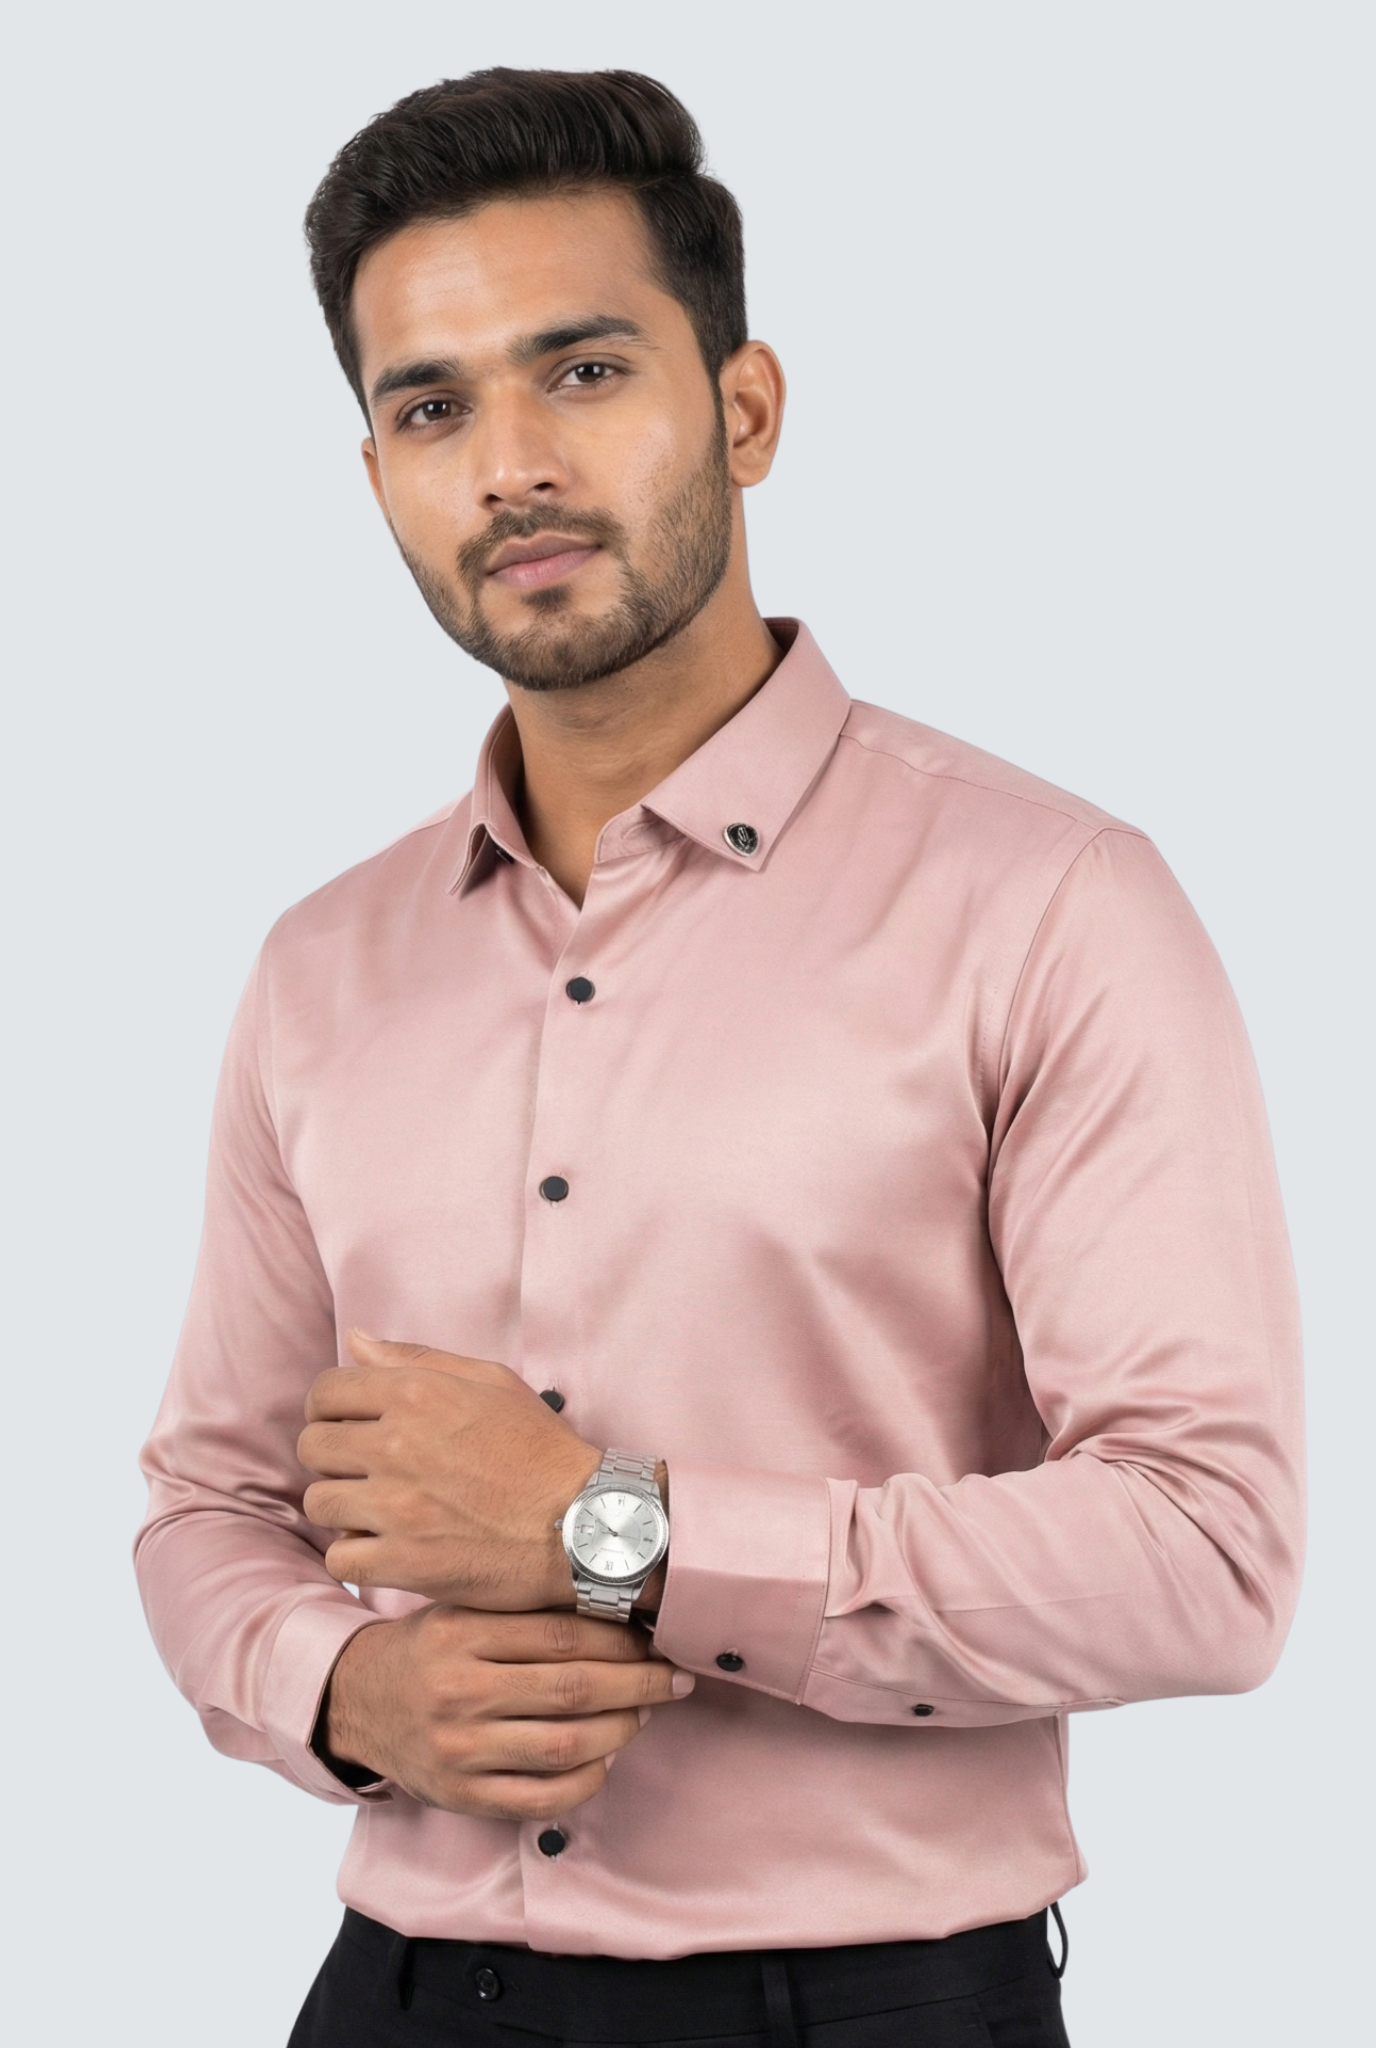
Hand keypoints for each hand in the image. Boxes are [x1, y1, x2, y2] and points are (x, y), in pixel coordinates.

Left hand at [299, 1331, 601, 1606]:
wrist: (584, 1524)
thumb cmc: (541, 1451)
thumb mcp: (492, 1382)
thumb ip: (417, 1358)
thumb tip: (357, 1340)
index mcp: (417, 1393)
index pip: (325, 1391)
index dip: (329, 1409)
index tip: (348, 1425)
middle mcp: (397, 1445)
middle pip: (312, 1446)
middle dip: (332, 1456)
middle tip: (364, 1471)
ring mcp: (397, 1507)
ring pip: (319, 1502)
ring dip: (342, 1507)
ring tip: (376, 1511)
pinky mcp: (403, 1561)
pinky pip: (339, 1558)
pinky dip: (356, 1556)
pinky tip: (385, 1548)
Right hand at [320, 1606, 693, 1818]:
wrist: (357, 1701)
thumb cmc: (428, 1648)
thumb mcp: (463, 1609)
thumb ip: (527, 1611)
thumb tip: (622, 1613)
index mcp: (461, 1633)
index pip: (563, 1635)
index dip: (623, 1640)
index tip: (659, 1640)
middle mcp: (458, 1691)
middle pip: (572, 1689)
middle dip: (639, 1684)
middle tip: (674, 1679)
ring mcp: (458, 1749)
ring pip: (563, 1745)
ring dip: (620, 1730)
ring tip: (643, 1714)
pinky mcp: (460, 1795)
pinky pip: (540, 1798)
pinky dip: (586, 1781)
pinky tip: (606, 1759)